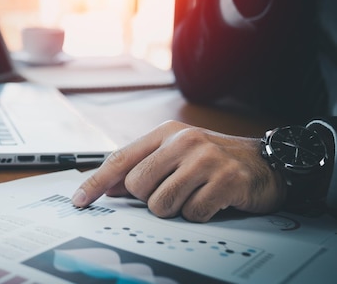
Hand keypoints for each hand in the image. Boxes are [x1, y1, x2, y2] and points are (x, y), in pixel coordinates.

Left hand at [71, 121, 286, 221]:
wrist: (265, 162)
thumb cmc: (213, 159)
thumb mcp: (176, 153)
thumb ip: (142, 166)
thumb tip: (107, 188)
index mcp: (165, 133)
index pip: (120, 159)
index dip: (96, 182)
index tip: (79, 200)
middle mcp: (183, 141)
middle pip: (136, 186)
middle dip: (148, 198)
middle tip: (172, 190)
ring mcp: (205, 159)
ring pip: (161, 204)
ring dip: (175, 208)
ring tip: (193, 194)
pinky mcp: (226, 180)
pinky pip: (192, 213)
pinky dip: (199, 214)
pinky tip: (211, 200)